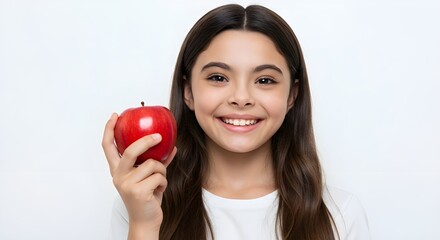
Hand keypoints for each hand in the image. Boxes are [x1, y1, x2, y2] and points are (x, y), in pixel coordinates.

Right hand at [102, 113, 176, 236]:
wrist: (146, 221)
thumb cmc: (147, 198)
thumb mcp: (148, 178)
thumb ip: (155, 162)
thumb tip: (172, 147)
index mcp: (117, 170)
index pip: (108, 146)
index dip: (109, 130)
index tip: (115, 116)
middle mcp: (118, 176)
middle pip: (130, 150)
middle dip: (146, 141)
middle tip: (158, 136)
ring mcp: (126, 184)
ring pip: (151, 164)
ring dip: (161, 171)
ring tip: (158, 182)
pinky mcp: (137, 191)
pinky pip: (158, 176)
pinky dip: (164, 182)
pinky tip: (158, 191)